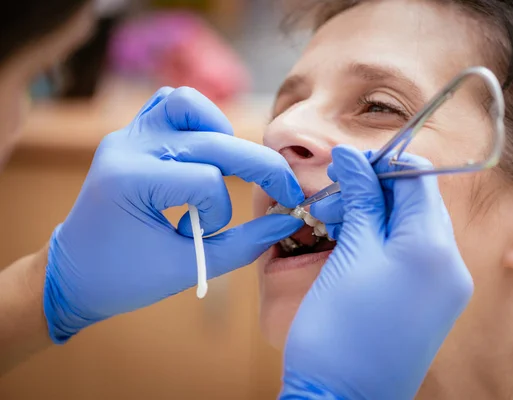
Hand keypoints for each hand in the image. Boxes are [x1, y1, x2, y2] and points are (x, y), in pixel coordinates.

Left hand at [44, 87, 304, 342]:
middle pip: (213, 139)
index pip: (207, 181)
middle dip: (259, 166)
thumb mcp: (186, 268)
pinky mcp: (131, 134)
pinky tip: (204, 152)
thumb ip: (244, 245)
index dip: (223, 212)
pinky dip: (197, 121)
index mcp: (131, 180)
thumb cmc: (123, 278)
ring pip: (188, 103)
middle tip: (285, 190)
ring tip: (228, 166)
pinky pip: (169, 105)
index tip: (213, 235)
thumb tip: (287, 221)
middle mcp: (128, 147)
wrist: (74, 273)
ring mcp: (127, 135)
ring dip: (221, 132)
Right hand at [280, 146, 472, 399]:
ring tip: (334, 221)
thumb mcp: (348, 254)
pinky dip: (383, 241)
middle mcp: (451, 266)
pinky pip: (413, 256)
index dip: (380, 163)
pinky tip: (352, 243)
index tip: (345, 164)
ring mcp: (445, 288)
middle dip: (374, 191)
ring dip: (374, 215)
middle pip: (417, 202)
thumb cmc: (339, 331)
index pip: (418, 178)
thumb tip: (352, 159)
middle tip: (331, 197)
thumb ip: (358, 200)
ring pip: (412, 228)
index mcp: (434, 248)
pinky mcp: (431, 305)